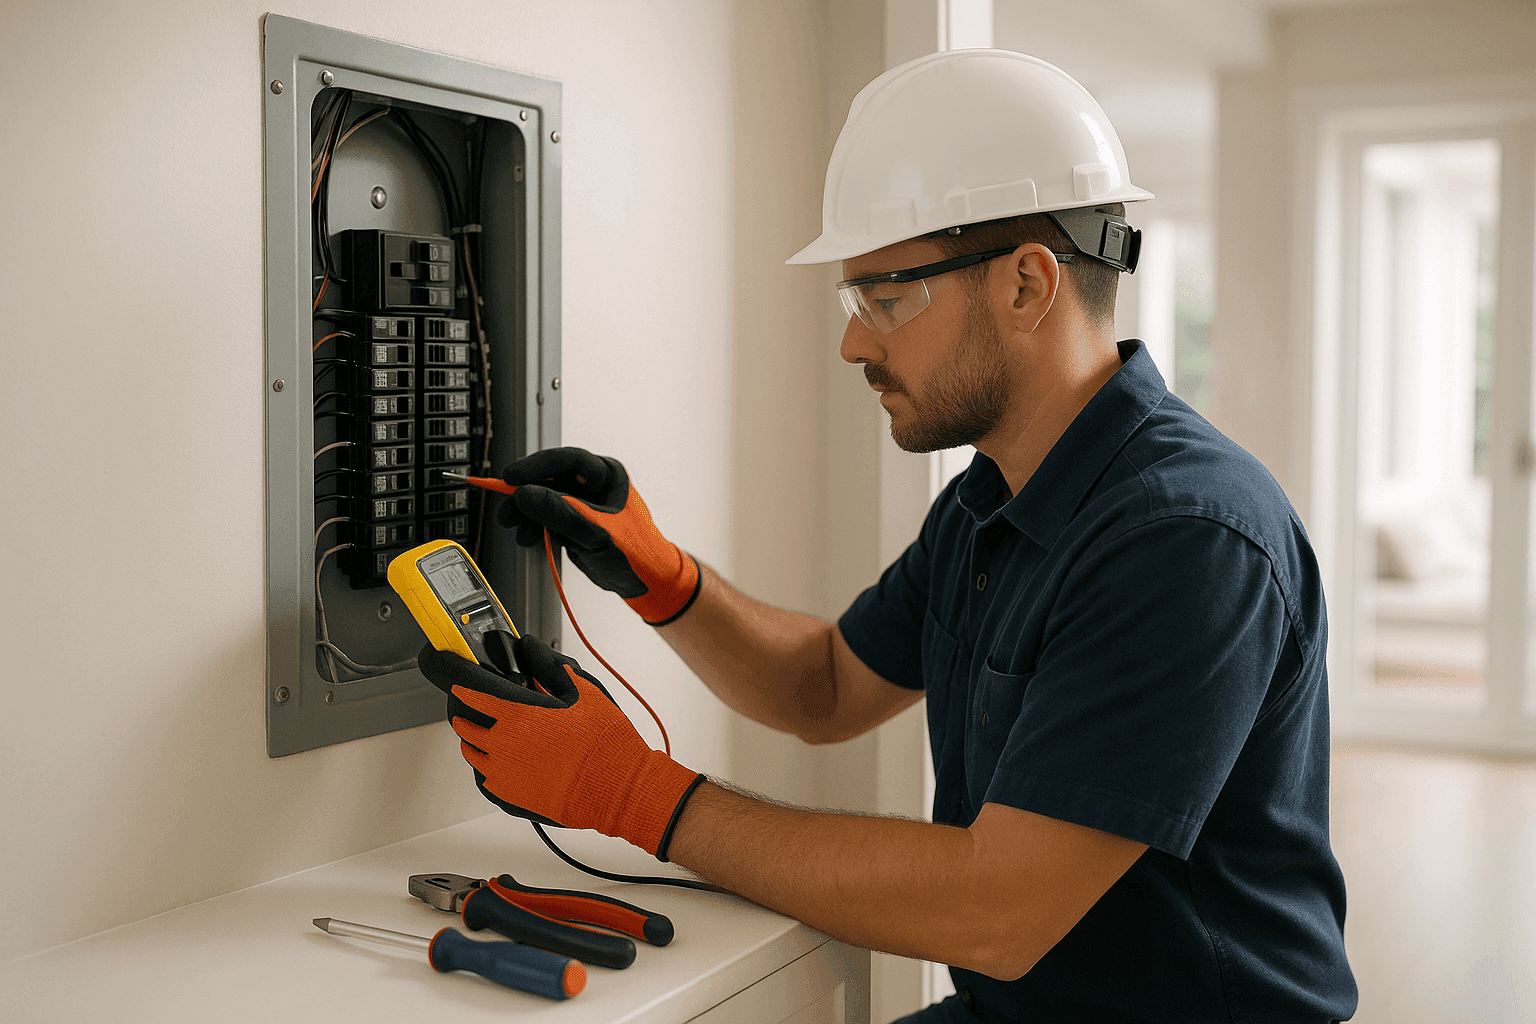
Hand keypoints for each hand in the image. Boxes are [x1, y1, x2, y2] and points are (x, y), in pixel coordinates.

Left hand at [418, 634, 704, 859]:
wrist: (615, 787)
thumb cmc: (603, 741)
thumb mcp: (581, 691)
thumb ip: (549, 666)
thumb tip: (530, 648)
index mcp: (515, 714)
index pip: (474, 694)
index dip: (463, 686)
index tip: (458, 683)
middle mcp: (501, 744)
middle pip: (466, 726)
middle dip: (466, 714)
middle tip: (472, 710)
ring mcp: (503, 773)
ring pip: (473, 754)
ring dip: (474, 742)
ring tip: (484, 737)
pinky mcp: (509, 796)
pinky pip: (486, 779)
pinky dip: (488, 768)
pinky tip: (502, 763)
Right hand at [498, 447, 700, 624]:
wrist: (646, 583)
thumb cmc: (636, 553)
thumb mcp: (596, 532)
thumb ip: (561, 513)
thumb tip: (524, 495)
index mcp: (607, 476)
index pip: (566, 461)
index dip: (535, 466)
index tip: (510, 477)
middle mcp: (593, 486)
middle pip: (550, 481)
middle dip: (526, 496)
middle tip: (507, 511)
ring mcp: (582, 506)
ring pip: (545, 502)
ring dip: (527, 515)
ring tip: (516, 530)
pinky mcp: (574, 525)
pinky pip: (548, 520)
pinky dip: (536, 529)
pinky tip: (529, 539)